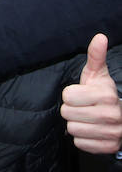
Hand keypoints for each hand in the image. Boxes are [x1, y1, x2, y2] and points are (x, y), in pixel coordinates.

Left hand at [61, 33, 121, 153]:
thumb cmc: (102, 94)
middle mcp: (112, 115)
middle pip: (67, 113)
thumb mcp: (97, 74)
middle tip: (83, 108)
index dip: (70, 95)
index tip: (81, 95)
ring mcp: (112, 133)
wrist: (121, 118)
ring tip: (87, 119)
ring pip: (72, 129)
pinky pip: (79, 143)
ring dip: (76, 124)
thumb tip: (100, 37)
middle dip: (71, 110)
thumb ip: (95, 56)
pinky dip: (83, 139)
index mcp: (106, 95)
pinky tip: (92, 131)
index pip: (67, 96)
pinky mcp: (109, 147)